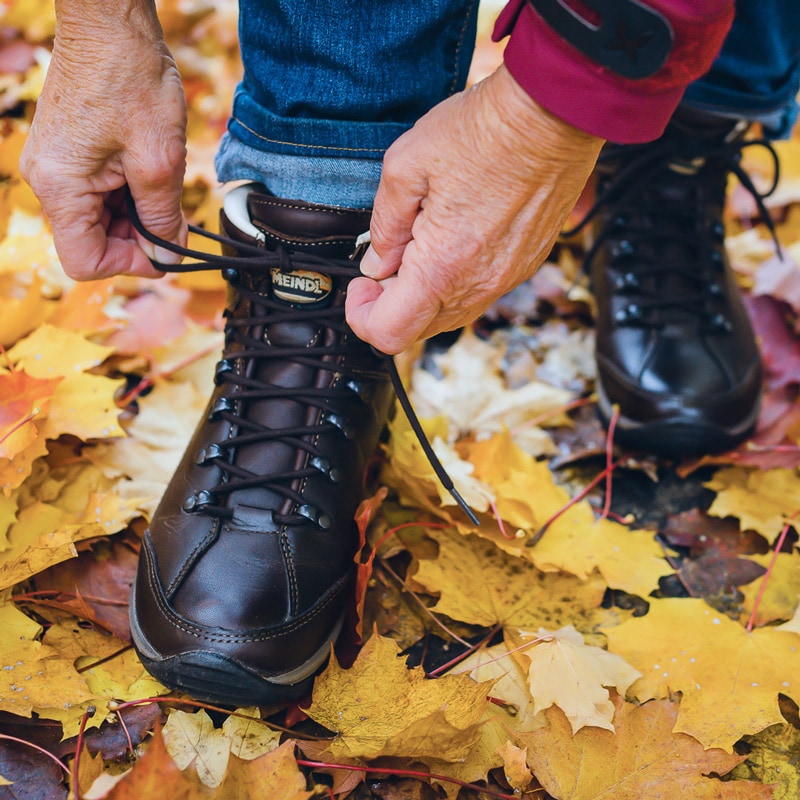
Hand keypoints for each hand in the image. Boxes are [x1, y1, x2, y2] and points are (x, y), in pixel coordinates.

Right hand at [20, 0, 186, 279]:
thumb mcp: (160, 163)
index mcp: (61, 188)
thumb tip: (167, 255)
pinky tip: (149, 172)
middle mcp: (48, 181)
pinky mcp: (69, 153)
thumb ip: (162, 218)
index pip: (85, 261)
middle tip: (171, 214)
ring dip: (136, 214)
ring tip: (161, 184)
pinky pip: (98, 193)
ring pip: (99, 219)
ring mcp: (56, 166)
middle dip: (137, 237)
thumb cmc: (132, 81)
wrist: (111, 23)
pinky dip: (127, 193)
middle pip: (93, 241)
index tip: (164, 248)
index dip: (130, 263)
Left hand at [345, 64, 603, 353]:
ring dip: (424, 293)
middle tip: (388, 258)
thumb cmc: (481, 132)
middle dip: (392, 304)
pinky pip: (479, 292)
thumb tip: (377, 263)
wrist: (552, 114)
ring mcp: (506, 278)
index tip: (363, 283)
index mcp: (441, 267)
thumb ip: (384, 226)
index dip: (363, 315)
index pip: (390, 333)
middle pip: (420, 330)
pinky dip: (456, 279)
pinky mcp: (525, 265)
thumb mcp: (404, 167)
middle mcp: (477, 284)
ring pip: (451, 314)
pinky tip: (454, 235)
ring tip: (421, 242)